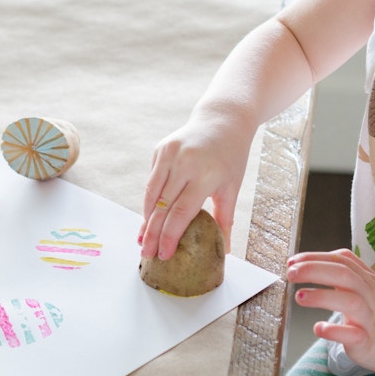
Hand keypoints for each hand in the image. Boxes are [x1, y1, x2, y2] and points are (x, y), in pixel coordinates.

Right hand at [139, 117, 253, 260]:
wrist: (223, 120)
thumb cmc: (231, 157)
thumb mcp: (232, 187)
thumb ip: (224, 219)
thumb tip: (225, 250)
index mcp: (205, 175)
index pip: (182, 212)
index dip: (170, 236)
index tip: (164, 254)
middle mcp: (184, 163)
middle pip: (162, 206)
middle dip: (152, 233)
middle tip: (146, 254)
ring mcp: (169, 154)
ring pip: (150, 194)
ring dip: (145, 219)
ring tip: (142, 239)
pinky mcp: (160, 149)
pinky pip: (152, 180)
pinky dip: (149, 200)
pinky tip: (148, 217)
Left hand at [287, 249, 374, 375]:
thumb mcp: (368, 286)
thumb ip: (345, 273)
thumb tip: (309, 262)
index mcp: (366, 280)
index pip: (341, 259)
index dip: (315, 257)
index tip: (292, 261)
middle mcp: (369, 295)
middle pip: (343, 274)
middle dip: (313, 270)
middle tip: (290, 273)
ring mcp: (370, 318)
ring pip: (349, 301)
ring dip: (321, 296)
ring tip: (299, 297)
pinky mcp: (369, 341)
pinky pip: (353, 334)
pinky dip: (334, 331)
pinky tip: (318, 328)